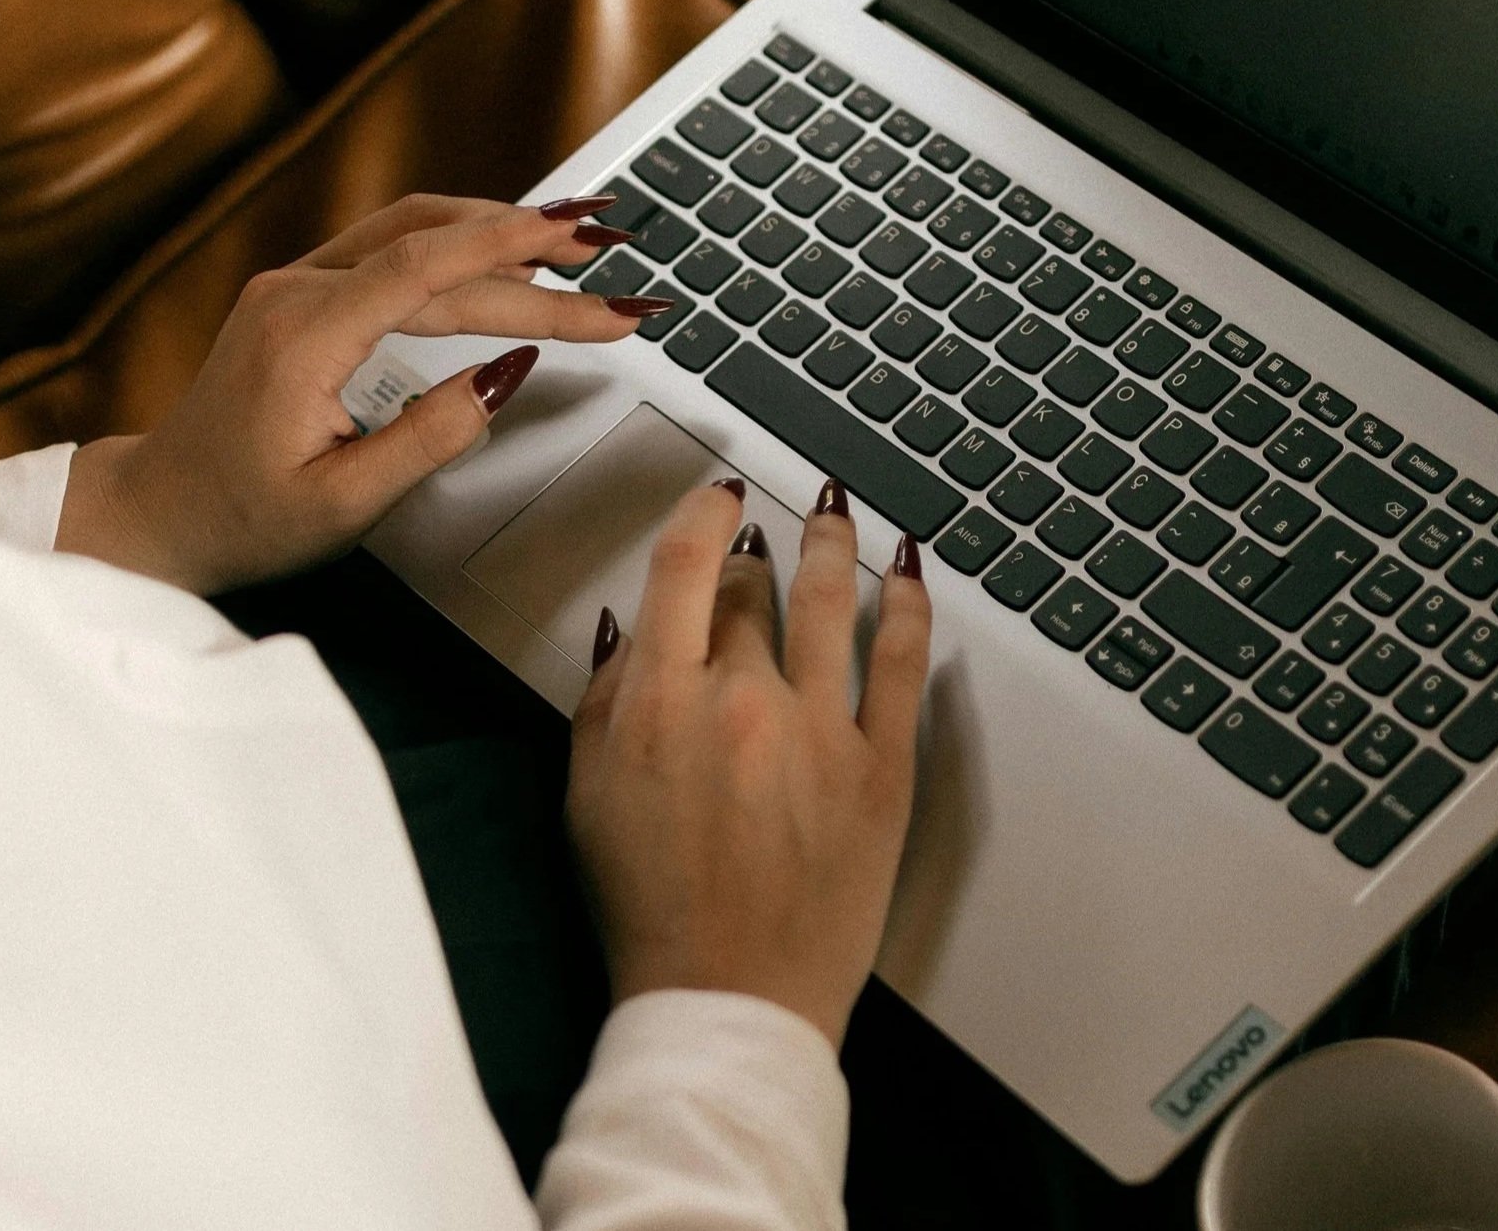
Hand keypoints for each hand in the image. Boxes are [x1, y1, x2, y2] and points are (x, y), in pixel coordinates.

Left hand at [53, 193, 666, 593]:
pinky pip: (394, 243)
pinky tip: (508, 250)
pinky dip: (461, 241)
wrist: (160, 509)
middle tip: (619, 279)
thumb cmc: (243, 517)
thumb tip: (511, 370)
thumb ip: (432, 435)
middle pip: (437, 255)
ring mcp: (297, 282)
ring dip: (500, 231)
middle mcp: (296, 291)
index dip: (511, 247)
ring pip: (415, 229)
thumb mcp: (344, 504)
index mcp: (302, 338)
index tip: (583, 240)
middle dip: (537, 263)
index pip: (424, 268)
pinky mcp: (305, 290)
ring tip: (581, 244)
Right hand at [566, 478, 933, 1047]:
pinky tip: (908, 570)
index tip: (715, 498)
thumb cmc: (651, 910)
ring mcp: (820, 731)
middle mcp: (741, 703)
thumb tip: (629, 619)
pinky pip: (902, 661)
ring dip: (831, 540)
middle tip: (760, 540)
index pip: (683, 565)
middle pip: (752, 589)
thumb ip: (604, 696)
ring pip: (831, 599)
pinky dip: (908, 602)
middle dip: (753, 556)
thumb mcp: (589, 794)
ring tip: (834, 509)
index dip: (701, 513)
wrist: (729, 999)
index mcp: (659, 703)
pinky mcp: (883, 768)